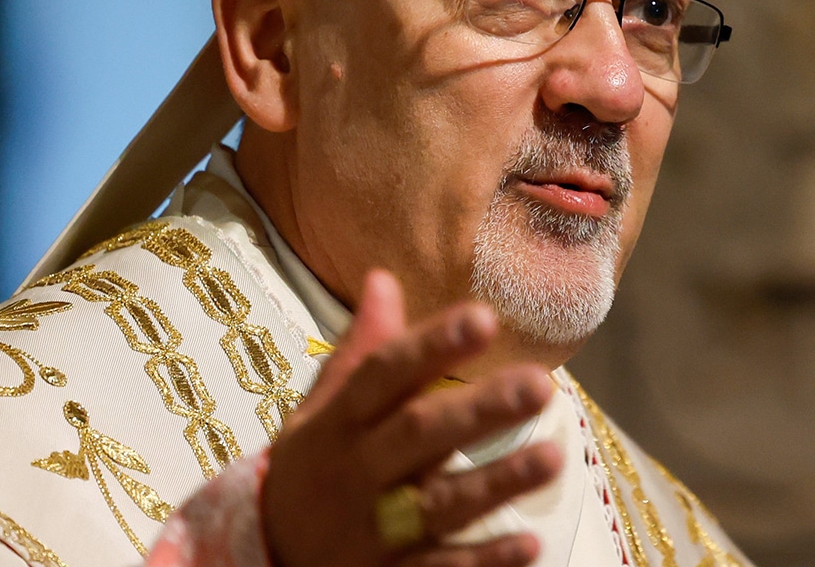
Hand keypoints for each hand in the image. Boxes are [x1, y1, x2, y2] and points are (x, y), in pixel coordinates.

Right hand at [261, 269, 562, 565]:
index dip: (432, 345)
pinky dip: (484, 561)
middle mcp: (356, 471)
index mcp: (339, 422)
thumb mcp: (320, 411)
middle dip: (478, 409)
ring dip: (496, 482)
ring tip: (552, 456)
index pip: (384, 373)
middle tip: (539, 383)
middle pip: (418, 435)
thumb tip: (383, 277)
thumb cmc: (311, 471)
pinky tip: (529, 544)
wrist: (262, 560)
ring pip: (439, 504)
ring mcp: (373, 531)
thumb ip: (359, 352)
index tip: (483, 316)